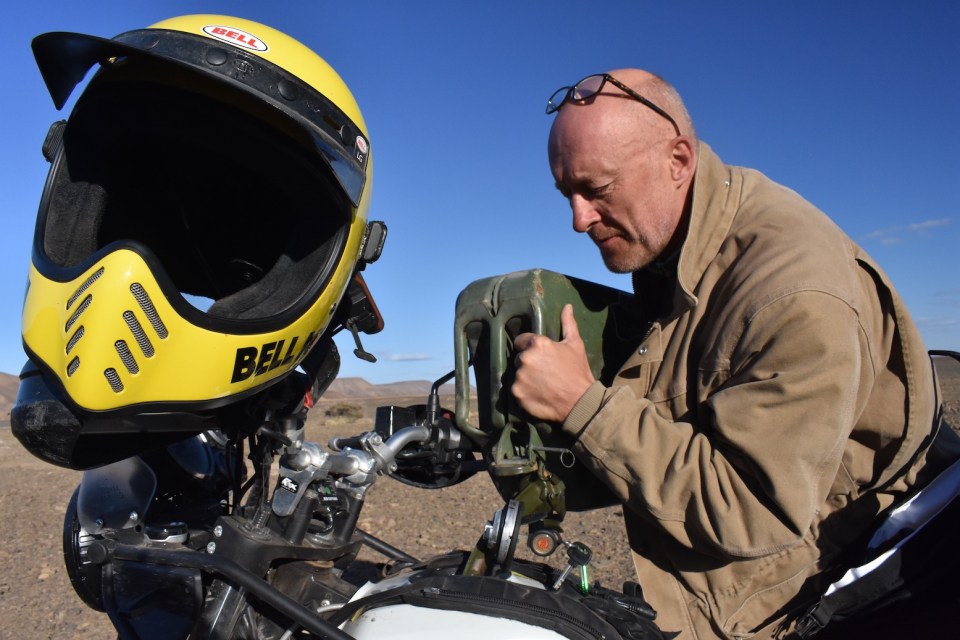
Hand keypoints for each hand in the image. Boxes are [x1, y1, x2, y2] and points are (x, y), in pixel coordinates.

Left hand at [511, 304, 595, 422]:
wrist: (579, 401)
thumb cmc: (578, 371)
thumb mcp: (575, 344)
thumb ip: (568, 324)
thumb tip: (567, 306)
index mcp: (537, 344)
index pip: (522, 340)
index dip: (530, 347)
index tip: (541, 357)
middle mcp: (525, 358)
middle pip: (520, 358)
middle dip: (529, 363)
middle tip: (544, 372)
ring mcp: (519, 377)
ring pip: (518, 374)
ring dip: (526, 378)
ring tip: (542, 384)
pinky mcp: (517, 393)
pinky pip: (516, 390)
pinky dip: (524, 392)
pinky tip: (538, 394)